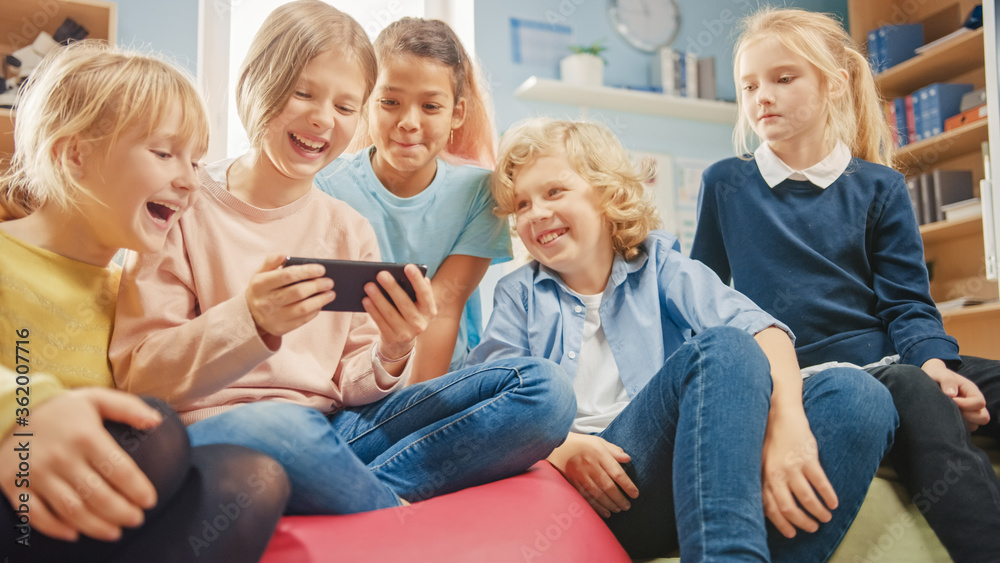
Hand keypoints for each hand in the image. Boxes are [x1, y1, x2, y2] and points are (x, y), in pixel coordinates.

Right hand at [0, 389, 161, 541]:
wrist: (10, 409)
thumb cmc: (61, 408)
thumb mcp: (96, 398)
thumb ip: (128, 408)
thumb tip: (157, 421)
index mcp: (85, 435)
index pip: (119, 469)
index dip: (138, 489)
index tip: (150, 501)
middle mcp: (61, 456)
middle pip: (98, 495)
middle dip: (122, 512)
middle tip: (136, 519)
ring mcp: (35, 472)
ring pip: (71, 509)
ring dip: (96, 526)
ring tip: (115, 532)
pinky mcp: (13, 484)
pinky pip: (35, 514)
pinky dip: (54, 528)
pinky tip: (74, 533)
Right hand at [245, 256, 334, 341]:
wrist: (249, 316)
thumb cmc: (261, 289)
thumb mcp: (260, 274)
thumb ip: (271, 261)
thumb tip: (284, 254)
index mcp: (260, 284)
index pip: (287, 276)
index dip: (306, 271)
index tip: (321, 269)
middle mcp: (265, 302)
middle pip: (297, 292)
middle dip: (316, 286)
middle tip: (329, 281)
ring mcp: (273, 317)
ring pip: (302, 308)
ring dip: (320, 300)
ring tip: (331, 293)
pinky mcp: (281, 328)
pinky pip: (302, 320)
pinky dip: (315, 311)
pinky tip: (321, 304)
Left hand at [365, 264, 435, 360]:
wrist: (402, 342)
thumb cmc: (408, 312)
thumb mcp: (416, 303)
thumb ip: (416, 289)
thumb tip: (408, 272)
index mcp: (429, 310)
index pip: (425, 293)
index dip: (417, 280)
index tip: (408, 266)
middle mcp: (421, 323)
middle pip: (405, 303)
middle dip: (392, 288)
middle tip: (381, 274)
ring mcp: (407, 333)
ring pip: (390, 314)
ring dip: (378, 298)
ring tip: (368, 285)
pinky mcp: (393, 338)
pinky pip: (380, 323)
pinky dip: (373, 311)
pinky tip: (365, 300)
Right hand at [546, 433, 637, 517]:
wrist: (556, 446)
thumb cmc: (581, 443)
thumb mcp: (599, 441)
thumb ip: (614, 450)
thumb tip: (628, 459)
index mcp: (599, 454)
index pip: (616, 472)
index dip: (627, 485)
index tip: (635, 494)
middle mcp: (590, 466)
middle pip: (608, 486)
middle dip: (619, 499)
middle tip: (627, 506)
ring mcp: (580, 475)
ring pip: (597, 494)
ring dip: (610, 504)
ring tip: (618, 509)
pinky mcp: (573, 483)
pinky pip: (586, 498)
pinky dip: (597, 507)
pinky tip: (605, 512)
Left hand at [761, 407, 837, 537]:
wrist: (780, 414)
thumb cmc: (770, 440)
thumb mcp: (760, 462)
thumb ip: (764, 482)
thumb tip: (770, 508)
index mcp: (763, 477)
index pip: (771, 509)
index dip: (782, 524)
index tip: (792, 533)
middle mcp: (775, 475)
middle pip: (789, 508)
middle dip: (803, 523)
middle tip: (813, 528)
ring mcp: (792, 467)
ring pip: (807, 499)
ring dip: (818, 512)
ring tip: (826, 517)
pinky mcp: (808, 458)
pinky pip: (821, 483)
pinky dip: (829, 496)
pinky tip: (834, 503)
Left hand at [922, 359, 988, 430]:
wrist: (929, 379)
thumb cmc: (937, 375)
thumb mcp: (941, 374)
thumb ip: (947, 381)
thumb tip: (951, 394)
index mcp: (971, 391)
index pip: (979, 402)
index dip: (966, 404)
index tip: (951, 400)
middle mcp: (972, 403)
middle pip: (983, 417)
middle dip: (968, 416)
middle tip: (951, 410)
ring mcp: (968, 413)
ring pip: (974, 425)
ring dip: (961, 422)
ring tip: (946, 414)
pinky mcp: (960, 420)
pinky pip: (964, 429)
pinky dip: (956, 427)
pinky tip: (944, 418)